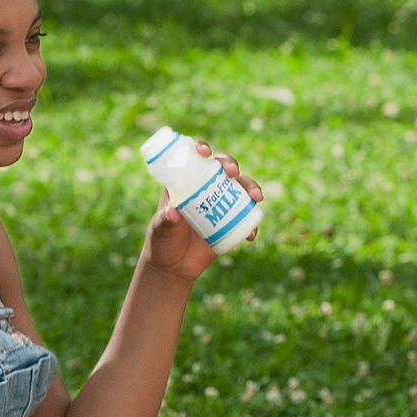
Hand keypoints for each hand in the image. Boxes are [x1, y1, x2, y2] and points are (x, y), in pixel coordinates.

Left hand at [140, 148, 258, 284]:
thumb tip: (173, 213)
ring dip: (252, 188)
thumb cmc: (162, 242)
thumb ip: (164, 221)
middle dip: (231, 164)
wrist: (174, 267)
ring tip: (256, 198)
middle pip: (223, 168)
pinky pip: (247, 216)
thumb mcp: (160, 230)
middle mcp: (206, 188)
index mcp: (185, 183)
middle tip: (233, 173)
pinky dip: (253, 223)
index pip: (195, 159)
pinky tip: (251, 234)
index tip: (205, 152)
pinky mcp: (231, 221)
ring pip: (241, 187)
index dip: (202, 149)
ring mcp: (221, 203)